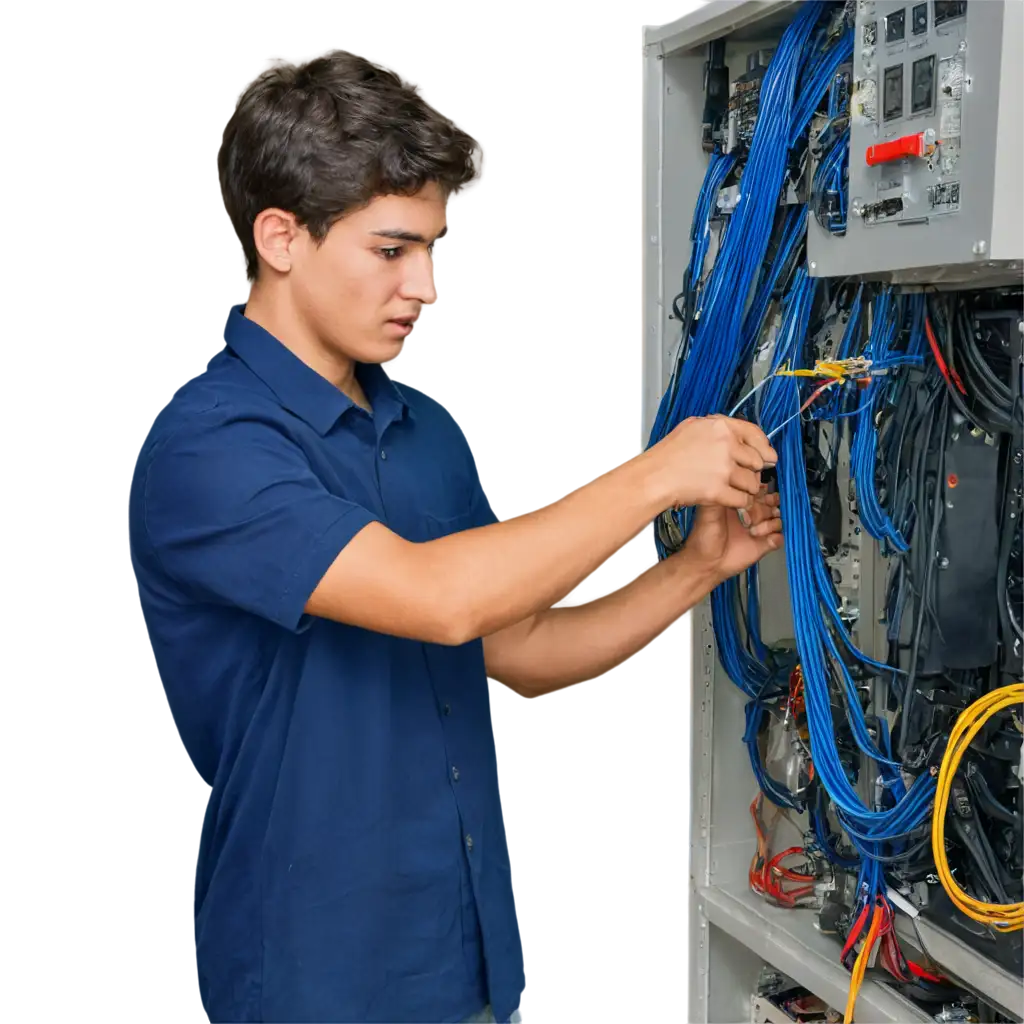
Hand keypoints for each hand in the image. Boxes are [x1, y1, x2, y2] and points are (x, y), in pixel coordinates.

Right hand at [649, 415, 776, 509]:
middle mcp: (726, 446)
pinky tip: (728, 500)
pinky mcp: (719, 491)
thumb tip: (741, 437)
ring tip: (730, 489)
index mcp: (721, 427)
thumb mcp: (693, 428)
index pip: (755, 434)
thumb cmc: (668, 454)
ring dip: (745, 489)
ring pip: (752, 483)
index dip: (765, 448)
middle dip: (751, 471)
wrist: (654, 477)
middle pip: (756, 462)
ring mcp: (724, 469)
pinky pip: (742, 499)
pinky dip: (738, 503)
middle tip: (739, 476)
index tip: (769, 457)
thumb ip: (719, 429)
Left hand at [686, 486, 782, 581]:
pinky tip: (762, 539)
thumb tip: (729, 479)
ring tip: (754, 530)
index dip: (760, 488)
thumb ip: (719, 497)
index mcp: (739, 503)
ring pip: (778, 517)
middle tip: (760, 512)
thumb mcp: (708, 513)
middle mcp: (751, 513)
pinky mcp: (765, 543)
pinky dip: (776, 537)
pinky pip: (780, 536)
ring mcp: (759, 528)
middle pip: (772, 502)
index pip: (757, 489)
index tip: (758, 492)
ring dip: (771, 522)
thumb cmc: (703, 539)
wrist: (706, 564)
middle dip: (771, 504)